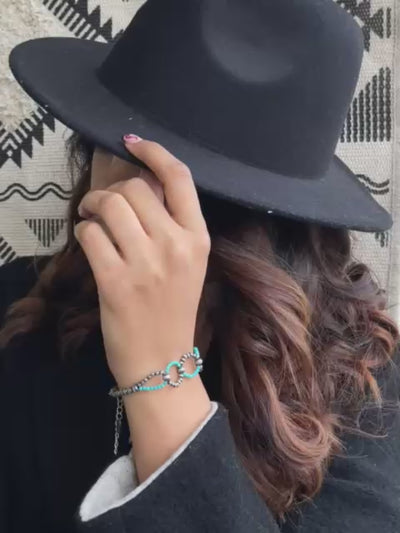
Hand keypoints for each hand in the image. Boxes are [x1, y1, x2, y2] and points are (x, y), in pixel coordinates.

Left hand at [74, 137, 210, 387]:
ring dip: (92, 206)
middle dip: (112, 191)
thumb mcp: (189, 264)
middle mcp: (175, 246)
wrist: (161, 361)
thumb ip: (172, 226)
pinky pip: (90, 234)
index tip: (133, 143)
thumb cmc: (174, 311)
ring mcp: (146, 264)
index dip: (154, 152)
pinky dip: (83, 232)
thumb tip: (140, 185)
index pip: (180, 178)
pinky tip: (88, 242)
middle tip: (101, 206)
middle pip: (136, 188)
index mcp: (198, 239)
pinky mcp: (115, 281)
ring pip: (110, 205)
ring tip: (90, 219)